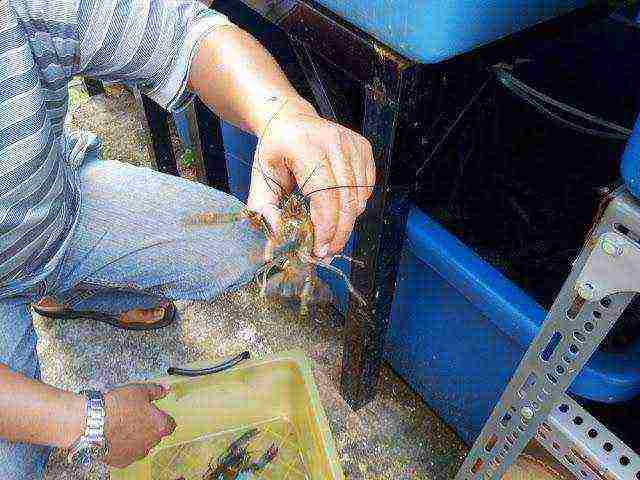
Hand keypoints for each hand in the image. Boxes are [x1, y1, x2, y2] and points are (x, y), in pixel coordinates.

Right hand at [102, 383, 175, 467]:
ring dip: (135, 437)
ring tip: (121, 425)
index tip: (152, 412)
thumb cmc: (117, 406)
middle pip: (154, 435)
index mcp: (160, 426)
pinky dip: (122, 446)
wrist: (92, 423)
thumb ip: (155, 391)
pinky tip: (113, 436)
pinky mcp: (121, 461)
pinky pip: (126, 453)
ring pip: (140, 445)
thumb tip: (164, 390)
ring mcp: (136, 454)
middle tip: (134, 416)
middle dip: (147, 426)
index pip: (169, 424)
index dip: (161, 417)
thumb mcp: (139, 390)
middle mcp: (152, 443)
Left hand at [246, 97, 374, 257]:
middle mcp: (333, 142)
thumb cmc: (274, 151)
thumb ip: (265, 209)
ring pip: (360, 197)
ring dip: (347, 222)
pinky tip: (338, 207)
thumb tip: (279, 238)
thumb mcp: (261, 179)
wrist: (290, 119)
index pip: (324, 196)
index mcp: (304, 147)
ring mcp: (352, 143)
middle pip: (346, 200)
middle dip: (339, 233)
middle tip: (327, 252)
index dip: (325, 228)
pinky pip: (367, 187)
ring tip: (330, 232)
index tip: (318, 250)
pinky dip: (355, 204)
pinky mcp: (363, 147)